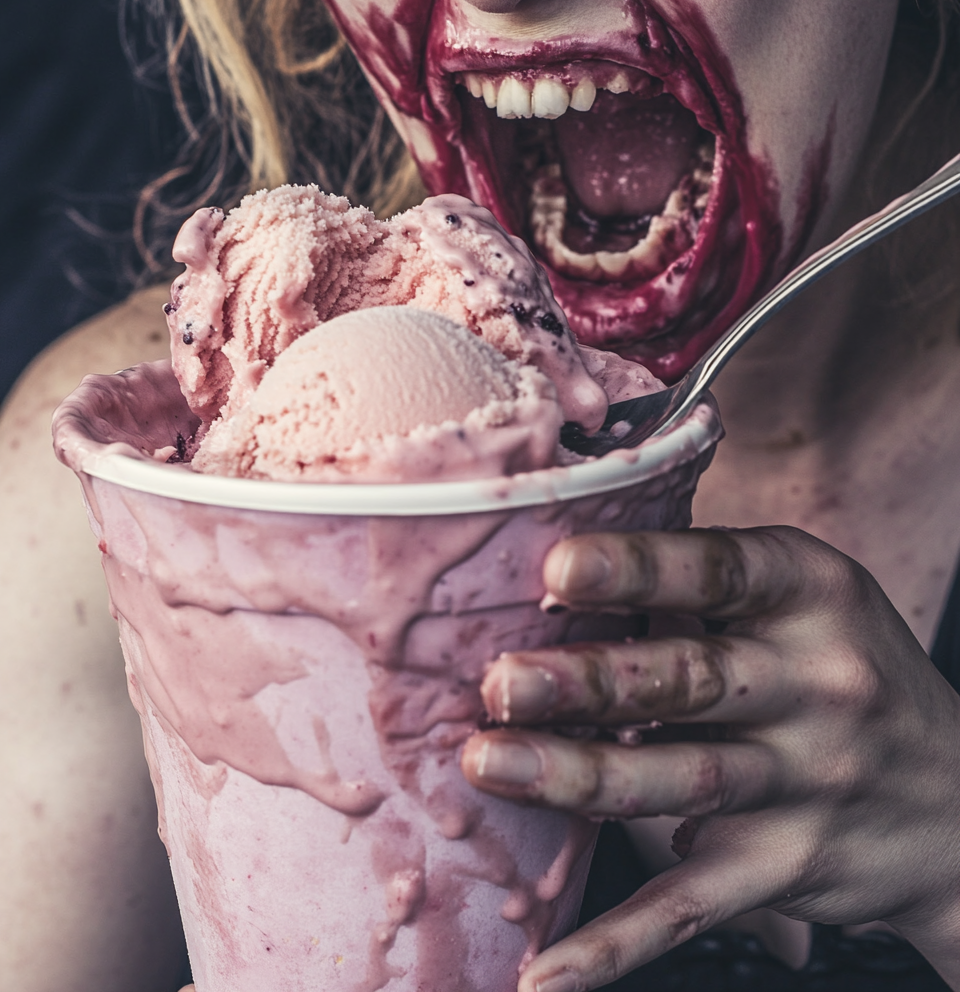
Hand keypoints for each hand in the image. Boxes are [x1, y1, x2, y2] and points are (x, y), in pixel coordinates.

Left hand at [461, 526, 959, 991]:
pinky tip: (543, 969)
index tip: (560, 569)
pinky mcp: (784, 866)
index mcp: (812, 594)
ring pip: (680, 782)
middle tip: (501, 681)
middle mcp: (817, 683)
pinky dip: (615, 943)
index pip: (721, 573)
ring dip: (578, 778)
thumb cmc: (846, 668)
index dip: (640, 570)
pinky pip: (691, 906)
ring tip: (490, 764)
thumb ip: (710, 581)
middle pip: (688, 681)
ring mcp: (805, 781)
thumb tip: (564, 567)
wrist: (953, 802)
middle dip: (590, 681)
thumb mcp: (805, 598)